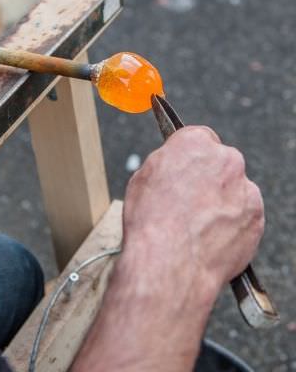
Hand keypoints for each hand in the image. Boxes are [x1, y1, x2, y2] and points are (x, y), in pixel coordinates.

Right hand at [72, 126, 263, 371]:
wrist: (170, 262)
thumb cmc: (151, 221)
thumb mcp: (142, 178)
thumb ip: (166, 164)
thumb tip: (173, 166)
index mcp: (194, 143)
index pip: (198, 137)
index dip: (188, 156)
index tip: (185, 167)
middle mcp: (225, 160)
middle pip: (220, 162)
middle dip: (208, 177)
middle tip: (188, 199)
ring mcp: (245, 190)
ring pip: (234, 189)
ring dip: (221, 200)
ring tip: (197, 224)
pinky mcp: (256, 218)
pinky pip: (244, 215)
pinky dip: (231, 223)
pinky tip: (209, 237)